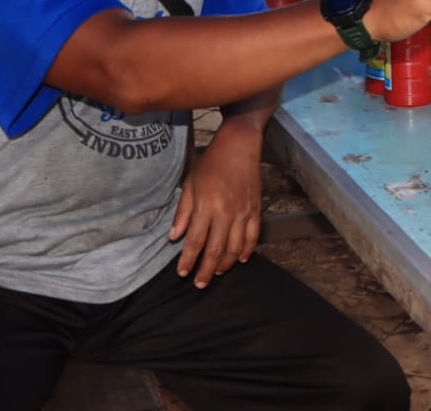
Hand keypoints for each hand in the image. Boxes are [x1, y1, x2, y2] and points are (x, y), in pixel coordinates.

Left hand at [170, 122, 263, 286]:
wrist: (240, 146)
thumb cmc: (211, 163)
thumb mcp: (190, 183)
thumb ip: (183, 212)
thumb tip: (174, 237)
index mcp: (207, 205)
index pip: (196, 241)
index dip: (188, 260)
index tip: (182, 272)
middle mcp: (226, 212)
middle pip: (216, 250)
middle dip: (206, 270)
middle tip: (199, 283)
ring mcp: (244, 212)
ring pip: (236, 248)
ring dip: (226, 264)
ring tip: (216, 272)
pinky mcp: (256, 210)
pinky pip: (253, 237)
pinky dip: (247, 251)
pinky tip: (241, 259)